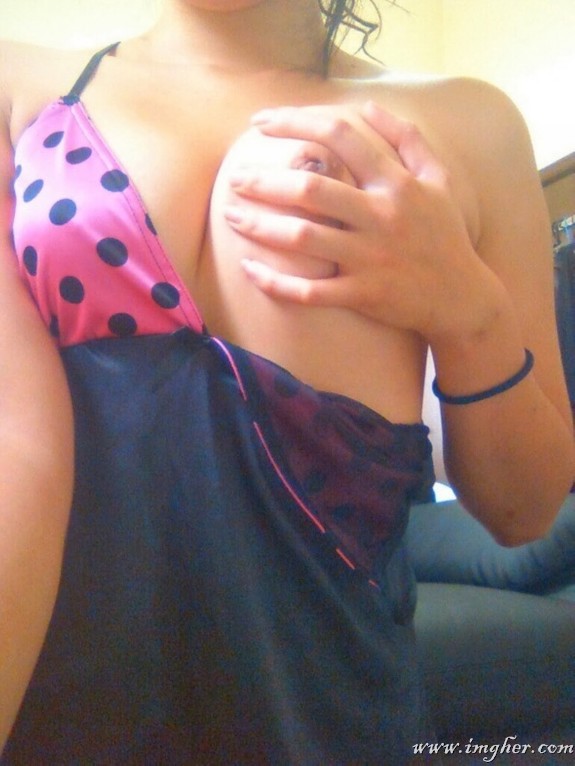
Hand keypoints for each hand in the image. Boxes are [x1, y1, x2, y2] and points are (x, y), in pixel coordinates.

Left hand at [225, 101, 504, 344]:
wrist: (462, 298)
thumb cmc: (445, 235)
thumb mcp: (439, 179)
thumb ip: (407, 139)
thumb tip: (368, 106)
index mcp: (396, 183)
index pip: (339, 137)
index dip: (295, 122)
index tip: (261, 123)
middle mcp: (381, 217)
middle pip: (310, 190)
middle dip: (264, 181)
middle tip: (235, 179)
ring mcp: (370, 259)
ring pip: (303, 239)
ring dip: (259, 225)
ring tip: (231, 215)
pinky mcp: (363, 295)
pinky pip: (310, 291)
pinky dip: (276, 283)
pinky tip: (250, 270)